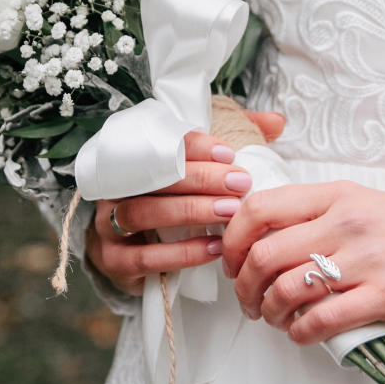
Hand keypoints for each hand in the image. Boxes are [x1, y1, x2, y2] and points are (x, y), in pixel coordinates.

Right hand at [86, 111, 284, 295]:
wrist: (133, 257)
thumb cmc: (174, 204)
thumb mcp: (202, 169)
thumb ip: (237, 138)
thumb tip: (277, 121)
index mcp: (131, 158)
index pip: (157, 141)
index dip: (194, 145)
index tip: (229, 153)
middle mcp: (114, 187)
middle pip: (152, 176)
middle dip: (200, 178)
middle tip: (240, 182)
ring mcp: (107, 225)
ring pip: (144, 212)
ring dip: (190, 211)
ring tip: (230, 212)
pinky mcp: (113, 262)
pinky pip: (145, 257)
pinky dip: (182, 252)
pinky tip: (216, 247)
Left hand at [222, 181, 384, 343]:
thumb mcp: (367, 203)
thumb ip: (321, 215)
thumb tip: (270, 239)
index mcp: (338, 194)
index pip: (260, 208)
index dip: (232, 239)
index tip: (231, 261)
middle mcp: (347, 221)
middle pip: (263, 253)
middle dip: (243, 286)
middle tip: (248, 301)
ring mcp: (367, 258)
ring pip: (286, 287)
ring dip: (269, 311)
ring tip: (274, 319)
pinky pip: (322, 319)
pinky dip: (300, 333)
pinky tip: (302, 334)